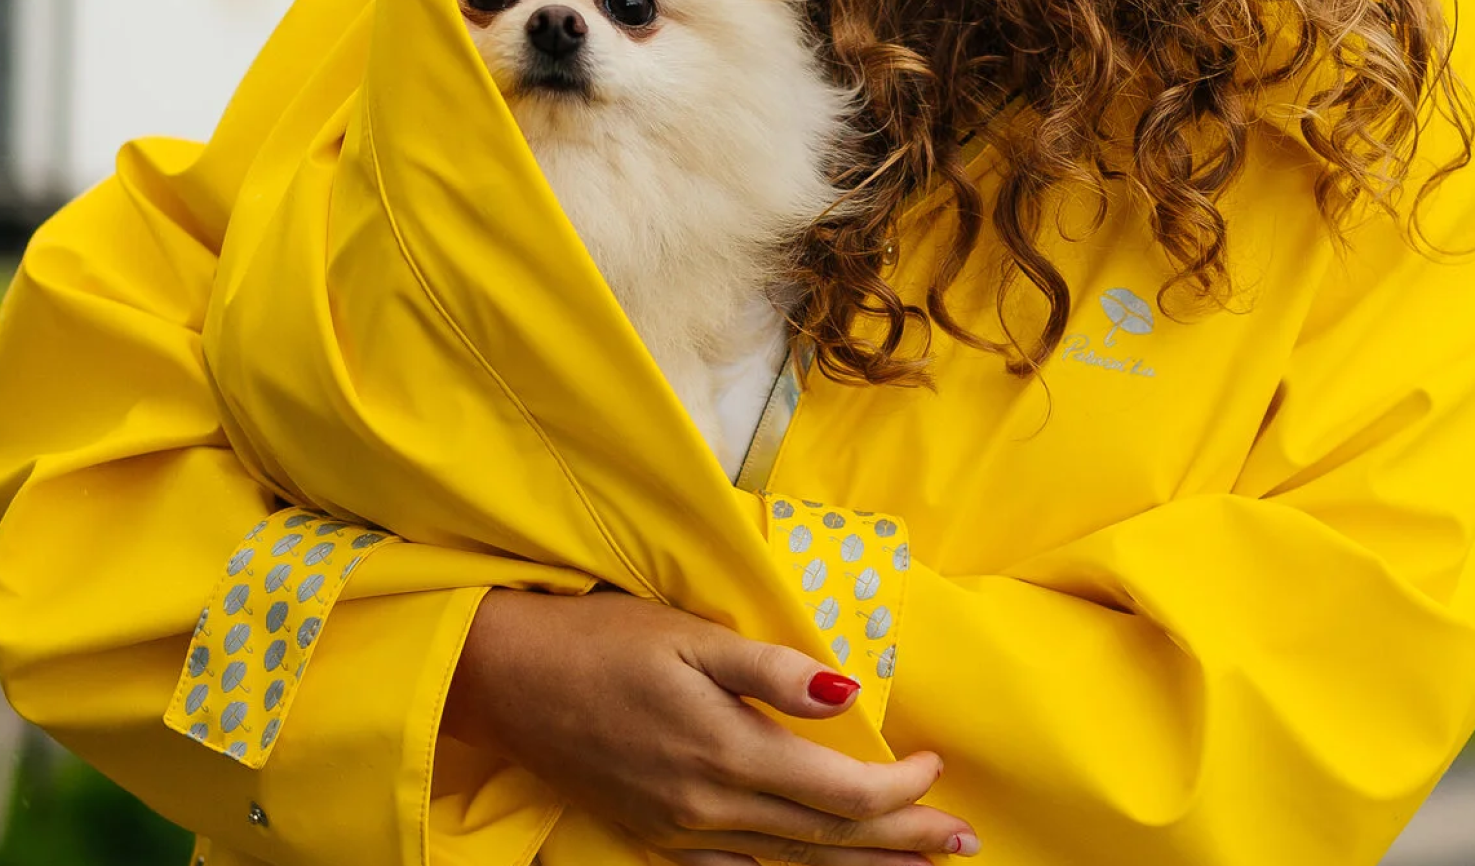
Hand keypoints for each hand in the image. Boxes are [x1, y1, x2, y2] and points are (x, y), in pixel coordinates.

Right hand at [444, 588, 978, 864]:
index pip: (839, 792)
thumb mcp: (690, 632)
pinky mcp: (659, 838)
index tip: (936, 762)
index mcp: (727, 754)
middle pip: (828, 840)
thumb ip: (772, 668)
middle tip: (965, 841)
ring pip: (793, 865)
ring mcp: (683, 835)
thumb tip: (849, 693)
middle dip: (903, 842)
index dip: (899, 788)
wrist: (509, 681)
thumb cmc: (602, 640)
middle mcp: (711, 810)